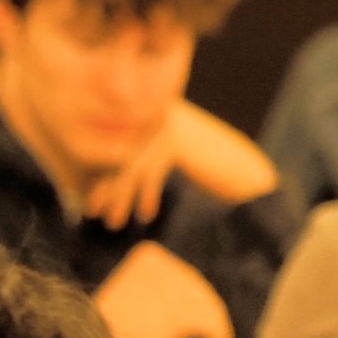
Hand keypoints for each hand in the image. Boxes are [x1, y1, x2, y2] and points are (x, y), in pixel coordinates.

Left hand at [83, 102, 278, 229]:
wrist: (243, 170)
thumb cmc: (203, 170)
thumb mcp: (170, 162)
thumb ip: (143, 161)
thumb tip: (105, 182)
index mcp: (151, 115)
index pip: (119, 149)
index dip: (104, 176)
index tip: (94, 200)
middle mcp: (155, 116)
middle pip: (121, 156)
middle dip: (108, 187)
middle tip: (95, 211)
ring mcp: (167, 126)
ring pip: (132, 165)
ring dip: (121, 196)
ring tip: (114, 222)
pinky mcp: (178, 141)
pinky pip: (151, 171)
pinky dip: (146, 194)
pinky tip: (146, 213)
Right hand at [95, 240, 234, 337]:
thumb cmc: (99, 329)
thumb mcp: (128, 299)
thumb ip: (154, 294)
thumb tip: (183, 309)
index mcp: (150, 255)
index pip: (182, 275)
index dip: (189, 300)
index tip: (187, 320)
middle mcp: (167, 264)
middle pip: (198, 290)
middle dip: (204, 316)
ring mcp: (177, 287)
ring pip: (210, 308)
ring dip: (216, 332)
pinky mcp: (185, 312)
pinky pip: (215, 326)